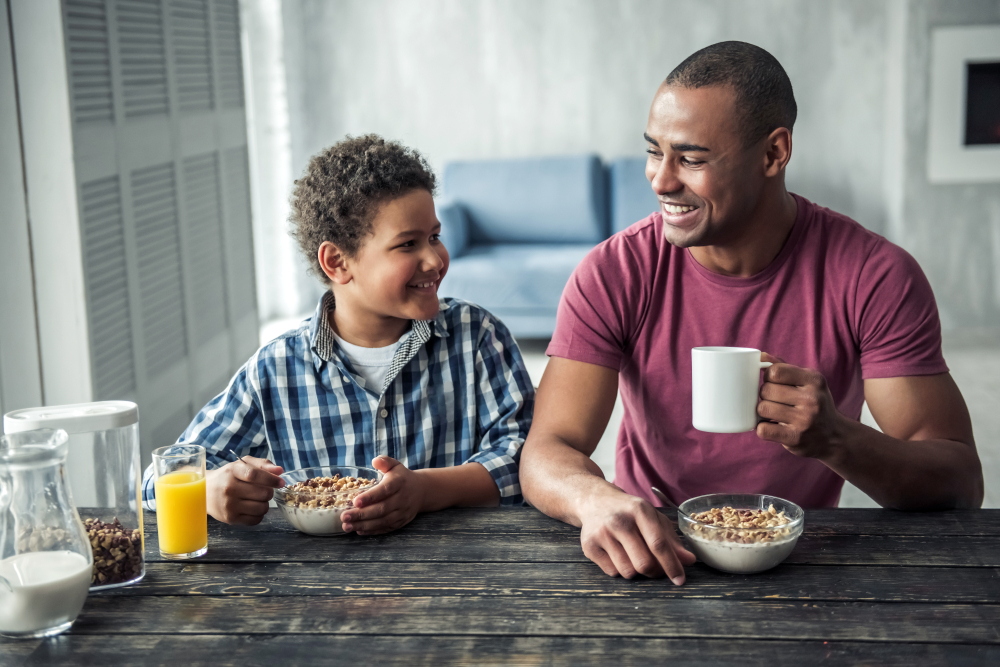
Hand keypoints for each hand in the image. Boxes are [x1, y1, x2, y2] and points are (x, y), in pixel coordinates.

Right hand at [205, 456, 283, 524]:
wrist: (204, 492)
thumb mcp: (242, 464)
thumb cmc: (227, 476)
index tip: (281, 482)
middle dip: (269, 492)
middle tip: (265, 490)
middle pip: (262, 493)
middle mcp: (229, 489)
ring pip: (262, 508)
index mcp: (232, 471)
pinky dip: (259, 514)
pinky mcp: (230, 519)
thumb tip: (280, 470)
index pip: (255, 475)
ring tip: (258, 499)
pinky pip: (256, 520)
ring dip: (265, 504)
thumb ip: (262, 464)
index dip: (271, 479)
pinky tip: (252, 508)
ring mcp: (229, 505)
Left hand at [341, 456, 425, 534]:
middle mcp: (402, 499)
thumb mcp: (395, 466)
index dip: (370, 497)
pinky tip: (359, 530)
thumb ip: (385, 462)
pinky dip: (372, 531)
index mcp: (399, 483)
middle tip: (344, 517)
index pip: (385, 490)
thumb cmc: (402, 477)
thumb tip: (375, 461)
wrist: (421, 491)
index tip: (355, 501)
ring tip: (347, 526)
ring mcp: (402, 512)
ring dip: (364, 525)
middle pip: (382, 509)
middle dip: (362, 514)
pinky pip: (386, 528)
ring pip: (382, 521)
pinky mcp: (401, 522)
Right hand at [578, 486, 694, 583]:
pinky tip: (618, 554)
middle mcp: (618, 520)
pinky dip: (619, 569)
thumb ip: (671, 540)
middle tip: (656, 568)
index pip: (658, 543)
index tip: (680, 579)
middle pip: (643, 563)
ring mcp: (601, 533)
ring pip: (627, 572)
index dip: (672, 564)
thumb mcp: (653, 518)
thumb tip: (689, 560)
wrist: (595, 501)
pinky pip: (612, 573)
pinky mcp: (588, 545)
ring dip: (635, 571)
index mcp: (639, 510)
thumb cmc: (629, 512)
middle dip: (654, 572)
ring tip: (634, 556)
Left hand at [756, 352, 849, 459]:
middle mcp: (812, 399)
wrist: (834, 436)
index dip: (768, 377)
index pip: (775, 371)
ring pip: (762, 408)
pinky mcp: (795, 438)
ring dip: (763, 412)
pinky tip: (772, 426)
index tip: (774, 383)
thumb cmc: (814, 403)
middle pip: (766, 390)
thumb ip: (783, 367)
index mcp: (814, 380)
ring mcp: (804, 420)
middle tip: (775, 401)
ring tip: (774, 413)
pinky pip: (763, 430)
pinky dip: (762, 428)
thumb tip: (760, 355)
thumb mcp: (807, 381)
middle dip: (765, 395)